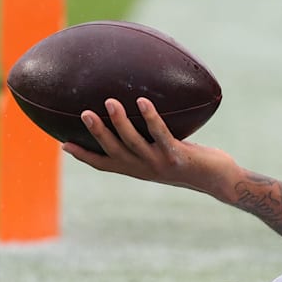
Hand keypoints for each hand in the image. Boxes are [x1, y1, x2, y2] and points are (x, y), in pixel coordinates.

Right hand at [63, 97, 237, 196]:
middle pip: (113, 151)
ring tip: (110, 102)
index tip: (62, 143)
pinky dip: (151, 118)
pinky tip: (144, 102)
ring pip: (133, 142)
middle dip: (97, 133)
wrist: (218, 179)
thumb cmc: (191, 162)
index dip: (84, 155)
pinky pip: (161, 134)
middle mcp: (144, 168)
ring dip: (120, 122)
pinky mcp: (176, 156)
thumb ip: (149, 141)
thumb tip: (138, 113)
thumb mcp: (164, 152)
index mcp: (137, 169)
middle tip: (83, 113)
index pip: (104, 164)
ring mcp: (159, 163)